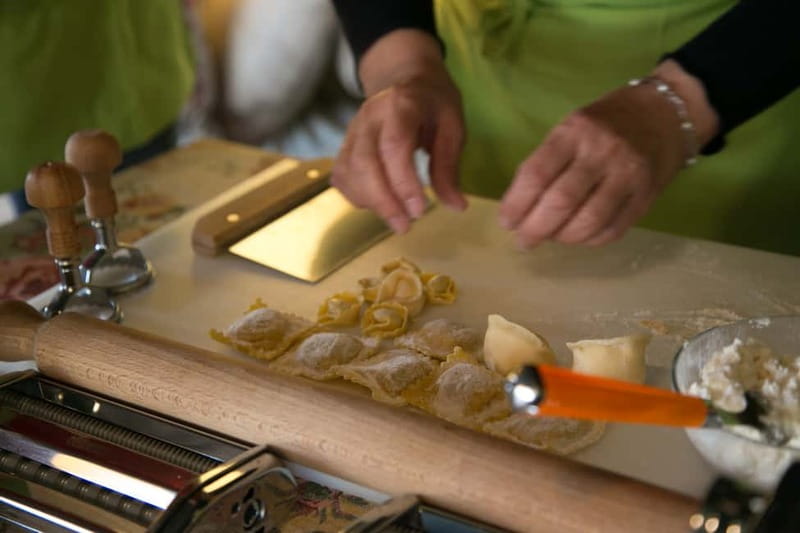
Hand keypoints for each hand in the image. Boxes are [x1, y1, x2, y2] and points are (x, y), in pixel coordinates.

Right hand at [331, 30, 466, 233]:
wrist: (404, 75)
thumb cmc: (432, 102)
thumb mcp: (453, 126)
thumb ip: (449, 167)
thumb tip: (456, 207)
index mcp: (401, 105)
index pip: (394, 146)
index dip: (403, 182)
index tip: (419, 210)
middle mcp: (369, 117)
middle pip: (364, 163)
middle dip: (383, 201)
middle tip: (406, 226)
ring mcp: (352, 131)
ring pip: (348, 172)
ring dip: (370, 202)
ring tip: (397, 219)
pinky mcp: (344, 145)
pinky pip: (342, 176)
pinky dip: (357, 196)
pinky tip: (379, 205)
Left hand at [499, 60, 718, 247]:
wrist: (666, 114)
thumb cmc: (606, 123)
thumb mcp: (571, 128)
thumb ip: (546, 161)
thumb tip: (518, 206)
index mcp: (575, 131)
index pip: (537, 174)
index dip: (516, 204)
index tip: (506, 222)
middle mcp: (602, 152)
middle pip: (561, 202)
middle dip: (535, 229)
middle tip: (524, 241)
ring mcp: (628, 176)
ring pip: (588, 222)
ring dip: (562, 238)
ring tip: (552, 238)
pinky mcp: (646, 197)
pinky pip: (613, 230)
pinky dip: (589, 240)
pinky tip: (578, 237)